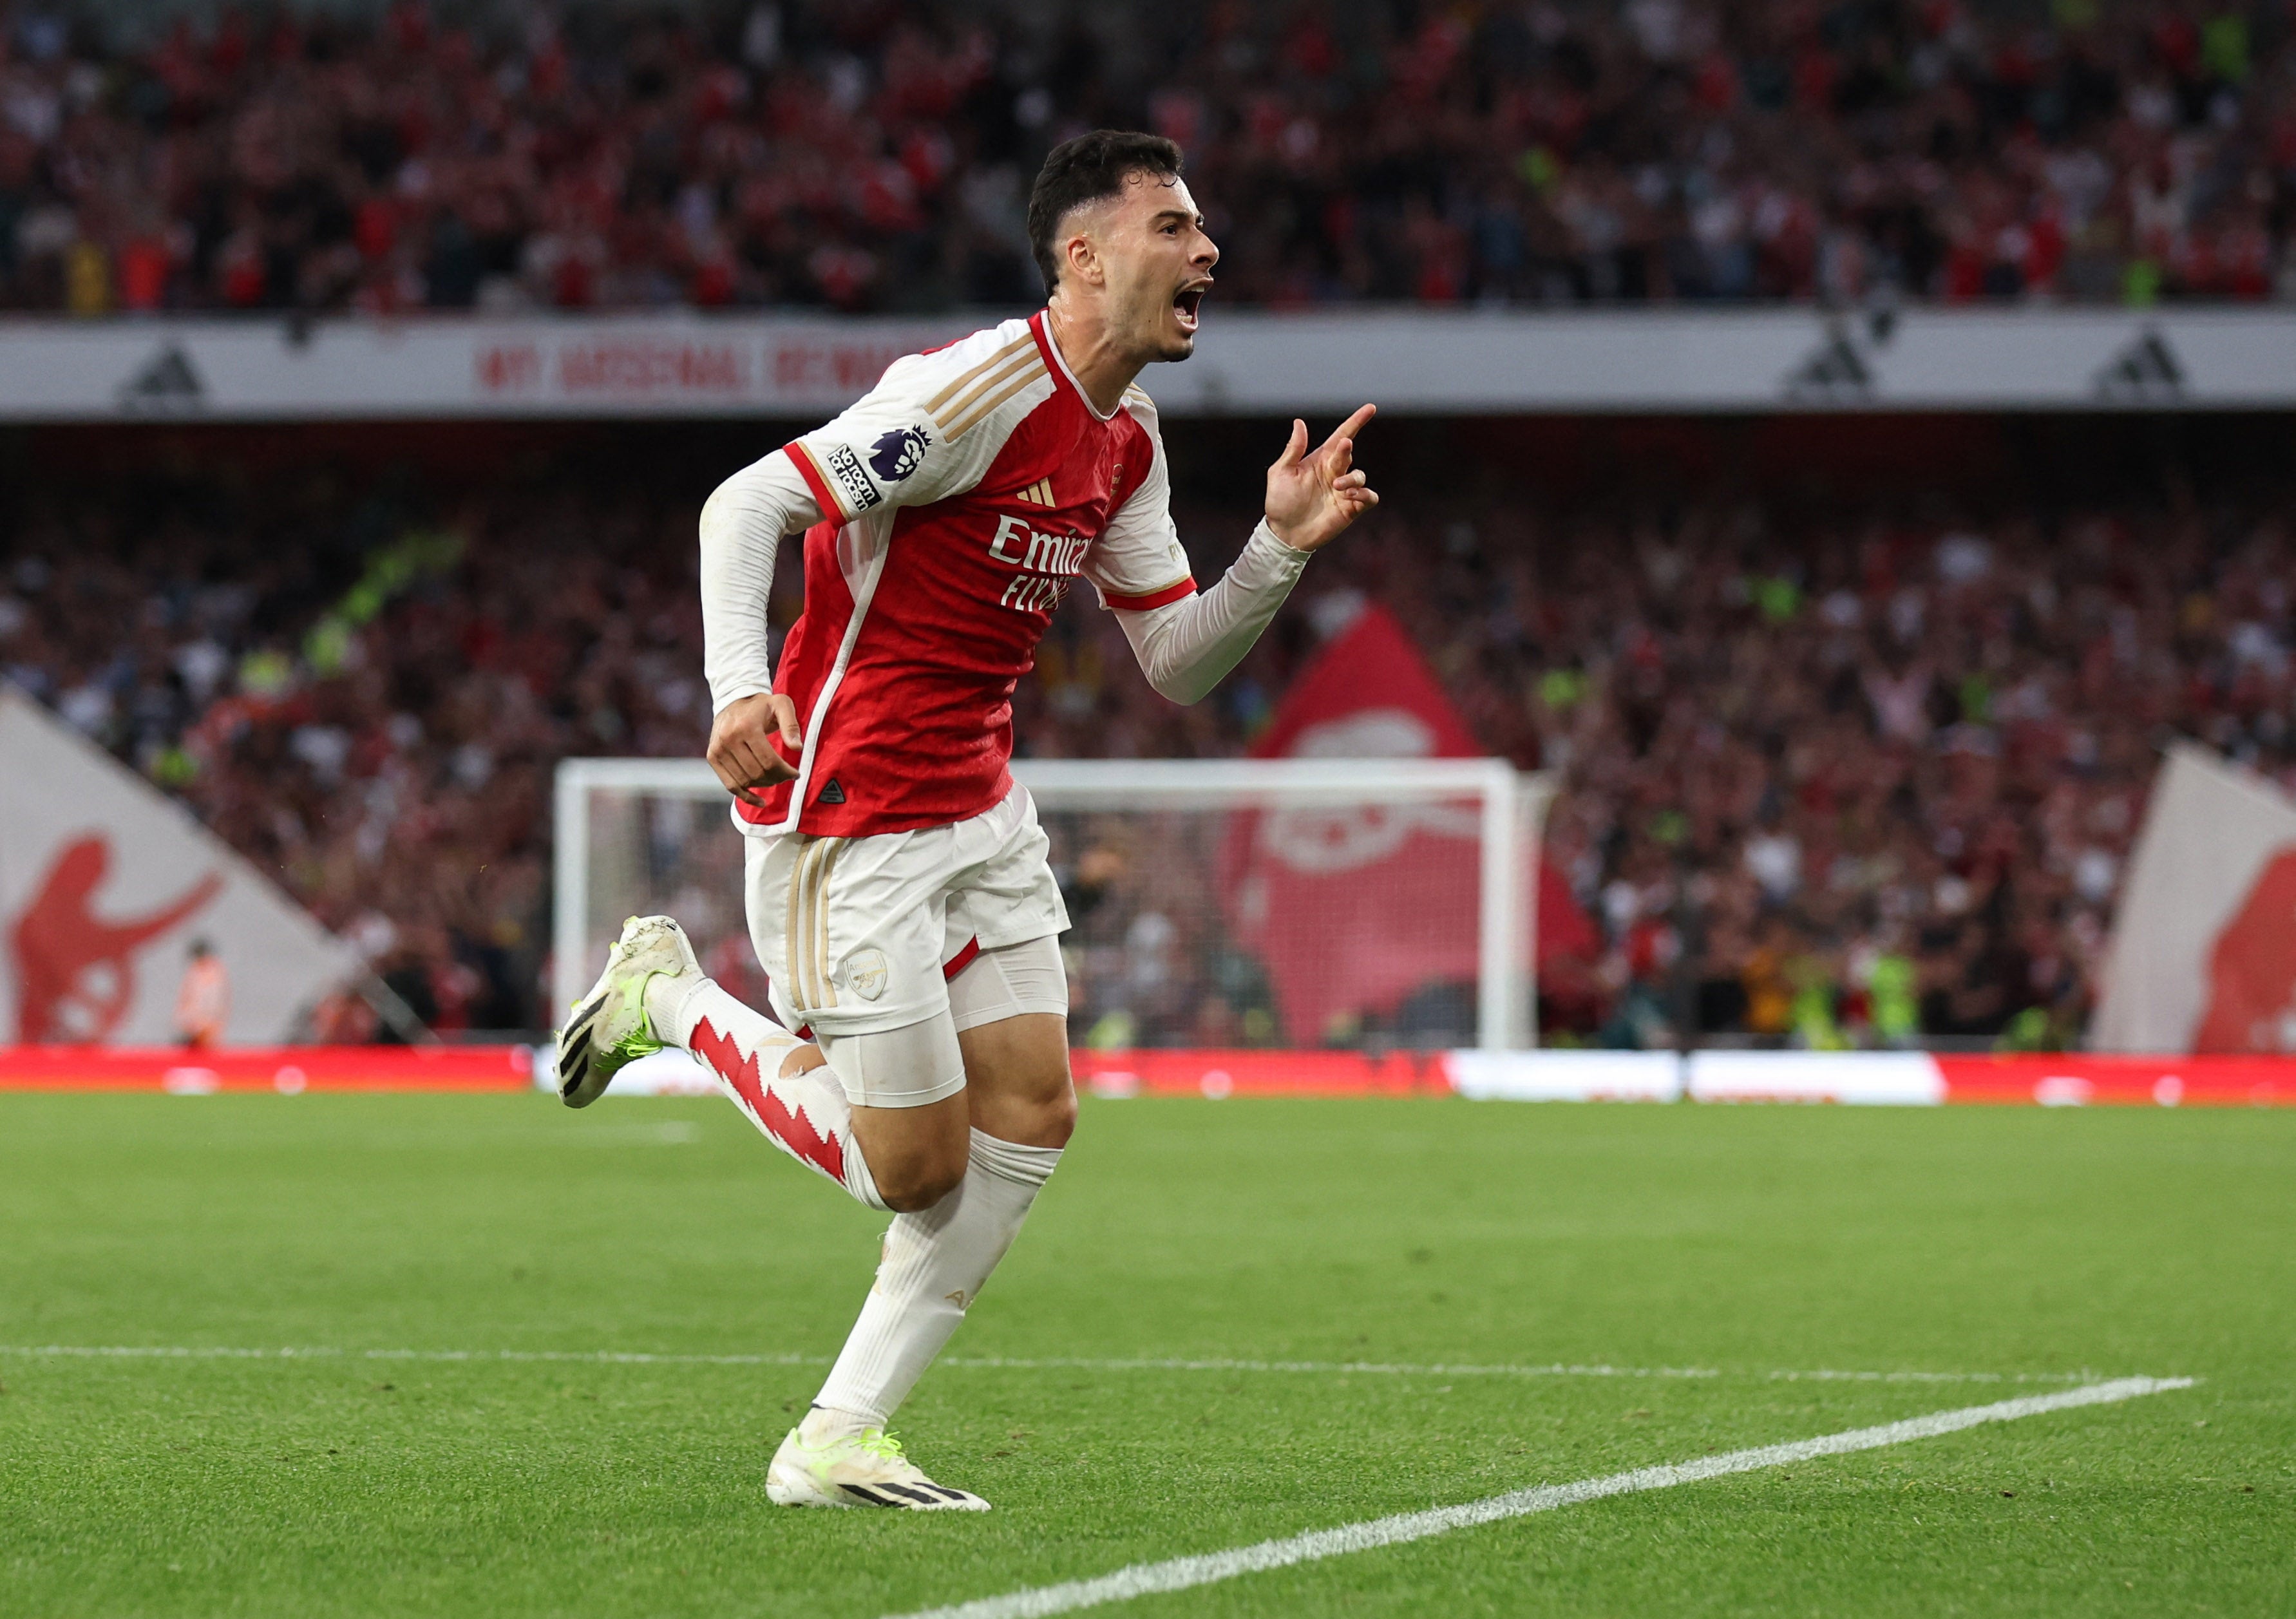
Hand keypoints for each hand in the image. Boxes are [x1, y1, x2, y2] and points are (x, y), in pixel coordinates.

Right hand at [707, 692, 801, 808]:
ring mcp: (718, 749)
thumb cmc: (761, 705)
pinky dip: (745, 796)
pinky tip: (760, 801)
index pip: (769, 761)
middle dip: (777, 779)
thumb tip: (797, 748)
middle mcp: (728, 738)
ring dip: (764, 785)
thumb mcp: (781, 705)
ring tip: (775, 779)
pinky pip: (730, 785)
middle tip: (787, 776)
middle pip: (757, 773)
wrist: (733, 700)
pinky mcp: (712, 757)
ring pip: (745, 781)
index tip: (795, 773)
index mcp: (746, 726)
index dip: (785, 772)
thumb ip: (791, 725)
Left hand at [1263, 404, 1377, 552]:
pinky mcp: (1350, 509)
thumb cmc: (1280, 502)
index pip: (1341, 435)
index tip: (1370, 408)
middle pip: (1349, 453)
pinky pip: (1369, 497)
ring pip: (1361, 475)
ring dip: (1352, 477)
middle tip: (1343, 447)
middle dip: (1347, 450)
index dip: (1356, 421)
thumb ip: (1293, 449)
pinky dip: (1365, 494)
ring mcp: (1344, 491)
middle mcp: (1334, 472)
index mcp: (1320, 460)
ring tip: (1338, 487)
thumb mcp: (1280, 473)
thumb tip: (1299, 423)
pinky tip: (1350, 496)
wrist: (1284, 533)